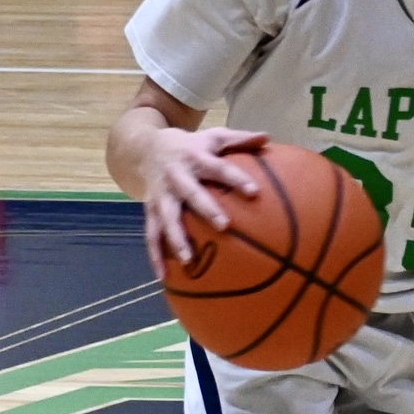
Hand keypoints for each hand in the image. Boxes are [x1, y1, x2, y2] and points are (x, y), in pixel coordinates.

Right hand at [139, 124, 268, 277]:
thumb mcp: (213, 137)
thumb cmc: (191, 146)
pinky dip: (155, 256)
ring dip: (176, 238)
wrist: (146, 147)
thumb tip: (268, 137)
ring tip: (189, 260)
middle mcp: (176, 177)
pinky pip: (151, 235)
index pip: (219, 168)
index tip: (254, 192)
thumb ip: (239, 139)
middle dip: (206, 209)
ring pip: (167, 218)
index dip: (235, 179)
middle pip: (191, 193)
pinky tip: (163, 276)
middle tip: (224, 226)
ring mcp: (160, 195)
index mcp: (195, 158)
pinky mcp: (149, 210)